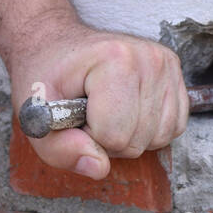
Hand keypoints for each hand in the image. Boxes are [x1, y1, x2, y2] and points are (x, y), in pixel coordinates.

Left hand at [7, 14, 188, 179]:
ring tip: (108, 111)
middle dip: (108, 139)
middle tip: (89, 113)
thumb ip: (60, 148)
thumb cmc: (46, 75)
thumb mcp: (36, 114)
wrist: (57, 44)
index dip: (88, 136)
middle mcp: (149, 59)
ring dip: (130, 137)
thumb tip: (99, 168)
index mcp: (115, 59)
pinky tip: (129, 111)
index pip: (113, 135)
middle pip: (137, 141)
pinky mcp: (176, 73)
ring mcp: (166, 64)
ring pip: (159, 138)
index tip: (74, 112)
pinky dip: (150, 130)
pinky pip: (174, 127)